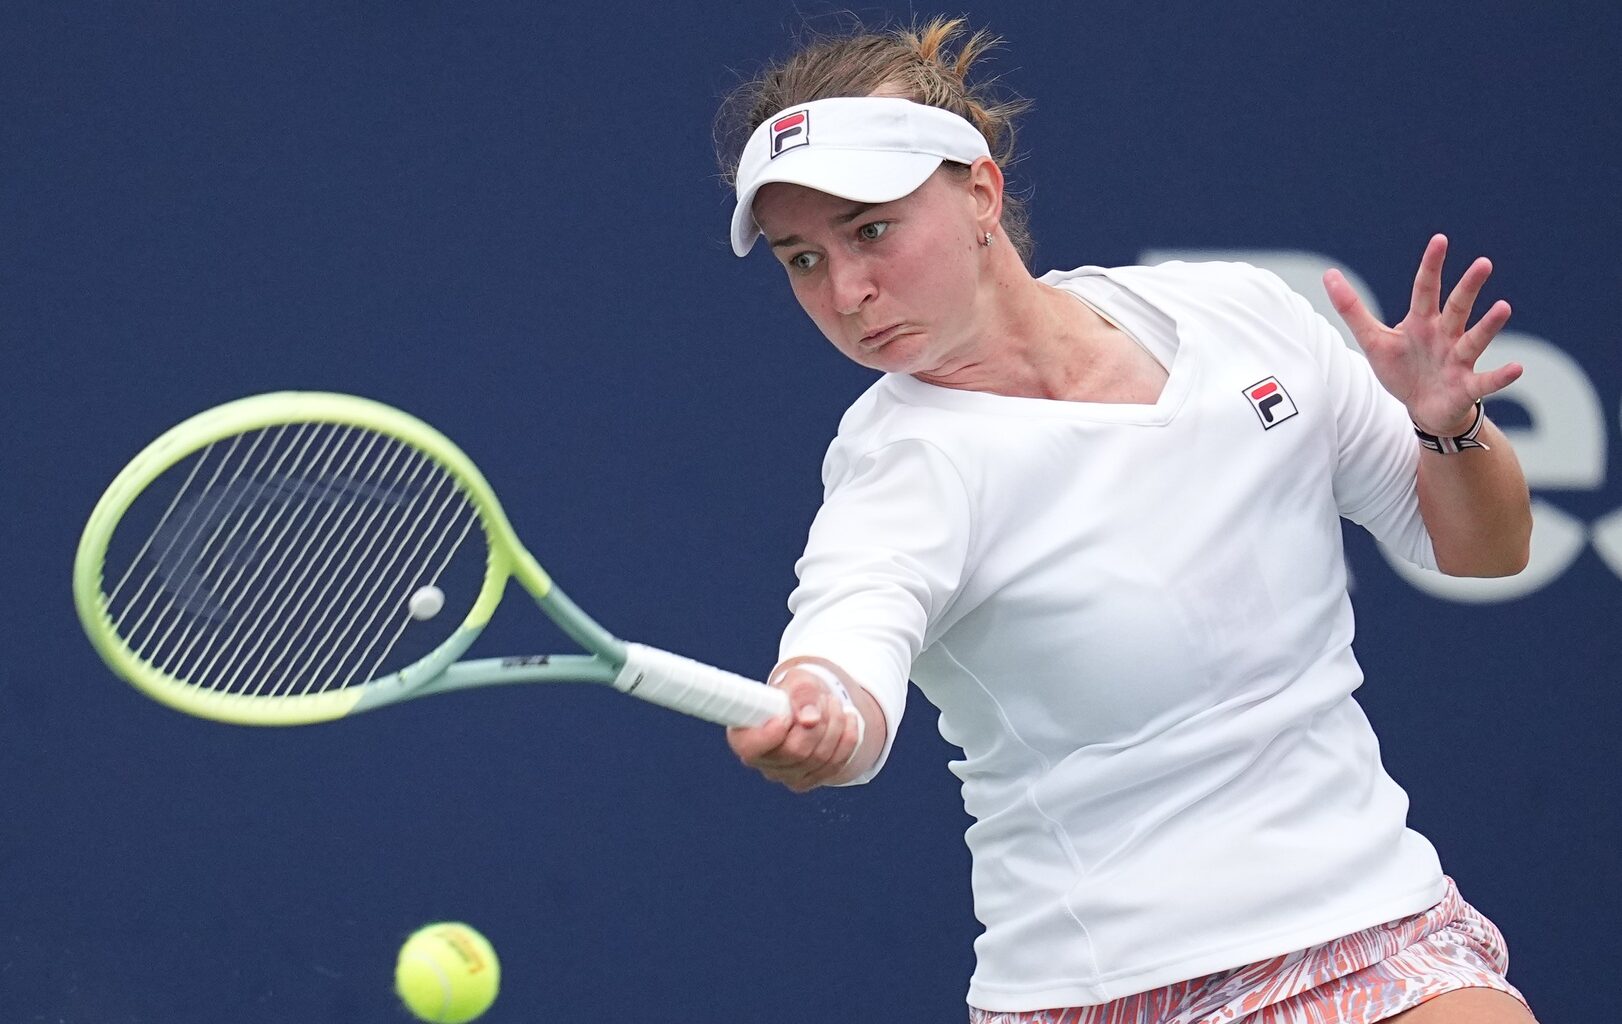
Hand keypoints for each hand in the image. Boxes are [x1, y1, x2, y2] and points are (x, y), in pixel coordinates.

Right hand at [727, 662, 860, 792]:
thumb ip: (801, 694)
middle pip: (795, 751)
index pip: (750, 747)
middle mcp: (762, 761)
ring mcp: (786, 775)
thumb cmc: (795, 692)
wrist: (811, 705)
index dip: (768, 735)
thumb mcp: (797, 681)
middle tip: (824, 699)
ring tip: (834, 704)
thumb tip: (810, 719)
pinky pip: (835, 765)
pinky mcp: (809, 781)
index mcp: (745, 735)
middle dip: (818, 721)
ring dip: (835, 726)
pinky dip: (847, 739)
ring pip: (820, 758)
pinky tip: (849, 719)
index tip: (785, 717)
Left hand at [1324, 234, 1521, 435]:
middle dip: (1468, 287)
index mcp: (1422, 322)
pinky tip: (1517, 368)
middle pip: (1456, 308)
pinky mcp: (1466, 386)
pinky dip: (1501, 376)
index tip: (1439, 239)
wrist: (1422, 409)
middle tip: (1483, 263)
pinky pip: (1486, 381)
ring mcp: (1458, 360)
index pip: (1425, 289)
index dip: (1431, 266)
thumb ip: (1352, 308)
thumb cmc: (1402, 370)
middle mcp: (1445, 336)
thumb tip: (1329, 274)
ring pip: (1475, 339)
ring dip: (1488, 325)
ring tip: (1504, 307)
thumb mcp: (1373, 339)